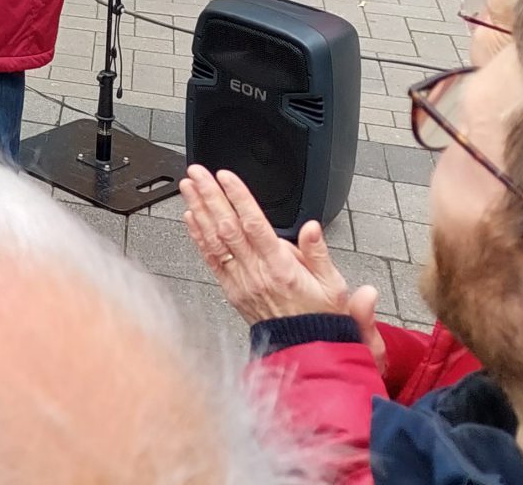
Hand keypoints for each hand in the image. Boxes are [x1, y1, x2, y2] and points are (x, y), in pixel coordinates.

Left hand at [178, 166, 382, 357]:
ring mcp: (241, 282)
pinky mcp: (231, 290)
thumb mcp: (333, 285)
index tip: (226, 177)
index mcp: (282, 269)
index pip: (255, 225)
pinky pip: (211, 259)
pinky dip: (198, 236)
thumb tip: (312, 227)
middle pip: (228, 227)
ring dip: (199, 210)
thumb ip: (319, 253)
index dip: (238, 198)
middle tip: (198, 172)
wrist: (306, 349)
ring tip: (189, 187)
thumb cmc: (320, 317)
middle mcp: (257, 273)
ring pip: (215, 240)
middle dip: (211, 196)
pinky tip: (191, 218)